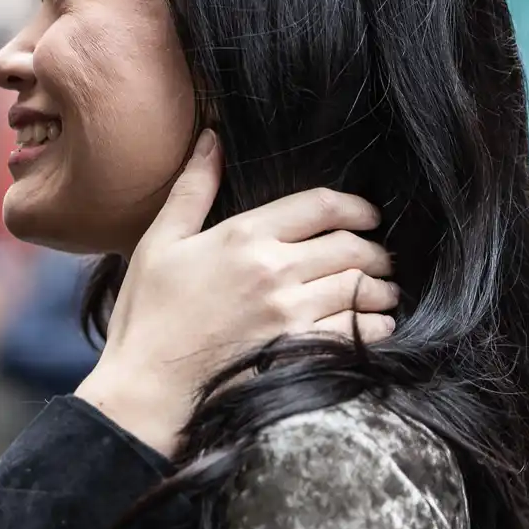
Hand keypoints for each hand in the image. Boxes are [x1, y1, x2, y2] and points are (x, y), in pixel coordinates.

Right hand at [75, 131, 396, 458]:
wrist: (148, 387)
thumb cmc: (149, 315)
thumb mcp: (160, 242)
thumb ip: (193, 188)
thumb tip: (212, 141)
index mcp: (245, 236)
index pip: (322, 206)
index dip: (356, 206)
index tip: (368, 215)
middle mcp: (275, 271)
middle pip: (352, 246)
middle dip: (374, 249)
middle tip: (379, 257)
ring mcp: (292, 314)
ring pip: (362, 288)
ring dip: (380, 287)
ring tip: (381, 290)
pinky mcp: (301, 351)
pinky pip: (359, 330)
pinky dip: (375, 325)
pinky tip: (372, 324)